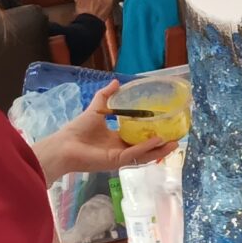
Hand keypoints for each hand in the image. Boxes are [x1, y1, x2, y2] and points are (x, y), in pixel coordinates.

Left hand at [37, 98, 172, 178]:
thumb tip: (117, 82)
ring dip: (160, 149)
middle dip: (162, 145)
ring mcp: (120, 157)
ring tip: (175, 143)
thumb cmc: (78, 129)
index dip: (152, 134)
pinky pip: (135, 154)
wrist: (64, 145)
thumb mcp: (97, 108)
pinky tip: (158, 140)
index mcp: (116, 140)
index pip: (139, 138)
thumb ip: (107, 96)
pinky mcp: (116, 161)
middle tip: (177, 137)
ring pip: (145, 154)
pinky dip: (146, 148)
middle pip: (146, 149)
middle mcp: (121, 150)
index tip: (166, 127)